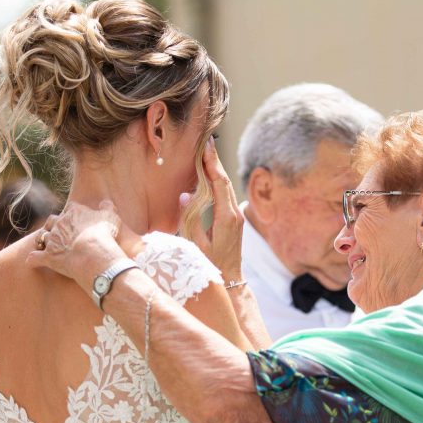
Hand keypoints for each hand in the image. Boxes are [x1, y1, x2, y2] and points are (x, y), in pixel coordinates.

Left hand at [27, 200, 127, 290]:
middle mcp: (59, 223)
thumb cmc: (104, 235)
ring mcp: (51, 240)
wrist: (93, 255)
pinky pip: (34, 258)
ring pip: (42, 237)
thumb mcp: (111, 218)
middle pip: (53, 220)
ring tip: (48, 246)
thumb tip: (105, 202)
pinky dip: (33, 260)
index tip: (79, 220)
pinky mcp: (47, 257)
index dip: (74, 214)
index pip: (71, 208)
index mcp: (74, 212)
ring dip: (43, 241)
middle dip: (55, 225)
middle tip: (63, 233)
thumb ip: (108, 208)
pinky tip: (33, 262)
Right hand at [188, 136, 245, 282]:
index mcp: (225, 217)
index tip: (204, 146)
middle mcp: (234, 213)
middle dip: (214, 160)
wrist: (230, 280)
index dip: (212, 164)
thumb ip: (190, 220)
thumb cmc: (209, 266)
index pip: (219, 183)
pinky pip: (225, 194)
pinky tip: (209, 173)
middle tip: (204, 141)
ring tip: (205, 152)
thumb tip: (185, 196)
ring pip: (226, 186)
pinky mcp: (234, 219)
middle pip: (224, 180)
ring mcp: (236, 216)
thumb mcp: (195, 245)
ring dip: (217, 168)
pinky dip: (218, 180)